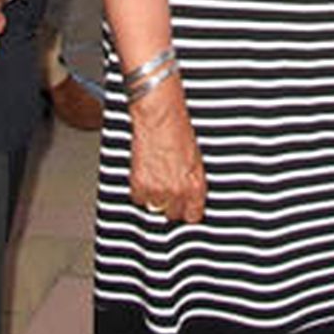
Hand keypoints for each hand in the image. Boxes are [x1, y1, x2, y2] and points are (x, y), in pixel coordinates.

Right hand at [129, 78, 205, 222]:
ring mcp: (158, 190)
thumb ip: (192, 181)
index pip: (193, 216)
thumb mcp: (196, 158)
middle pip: (172, 214)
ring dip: (154, 196)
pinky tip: (146, 173)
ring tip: (157, 176)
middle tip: (167, 186)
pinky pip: (138, 199)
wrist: (159, 117)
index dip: (187, 210)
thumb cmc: (179, 130)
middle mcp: (178, 191)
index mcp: (195, 185)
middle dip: (170, 203)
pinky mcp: (140, 185)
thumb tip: (190, 196)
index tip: (184, 206)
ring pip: (154, 207)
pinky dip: (140, 189)